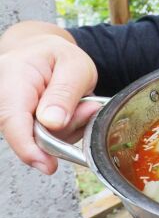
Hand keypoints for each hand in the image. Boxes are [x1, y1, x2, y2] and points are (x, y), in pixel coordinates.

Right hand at [0, 34, 98, 173]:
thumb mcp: (74, 65)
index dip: (29, 148)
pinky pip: (46, 139)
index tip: (47, 165)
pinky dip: (64, 130)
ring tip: (81, 103)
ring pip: (42, 140)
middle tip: (89, 107)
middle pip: (32, 135)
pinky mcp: (21, 127)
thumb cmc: (57, 56)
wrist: (43, 52)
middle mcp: (4, 101)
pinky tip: (72, 112)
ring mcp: (11, 116)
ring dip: (69, 128)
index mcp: (12, 80)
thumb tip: (52, 123)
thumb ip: (65, 93)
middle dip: (67, 128)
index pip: (13, 120)